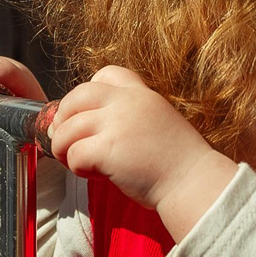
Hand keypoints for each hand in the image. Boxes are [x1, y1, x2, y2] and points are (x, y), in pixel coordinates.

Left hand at [45, 66, 235, 240]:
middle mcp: (127, 102)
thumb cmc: (176, 162)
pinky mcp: (108, 148)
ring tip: (77, 162)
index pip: (105, 74)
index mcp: (142, 94)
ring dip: (64, 148)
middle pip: (77, 96)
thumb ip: (129, 117)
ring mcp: (117, 123)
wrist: (192, 182)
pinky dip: (76, 167)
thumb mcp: (158, 122)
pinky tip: (94, 175)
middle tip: (66, 139)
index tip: (86, 114)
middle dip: (63, 118)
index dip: (87, 94)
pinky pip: (74, 153)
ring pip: (67, 128)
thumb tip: (87, 126)